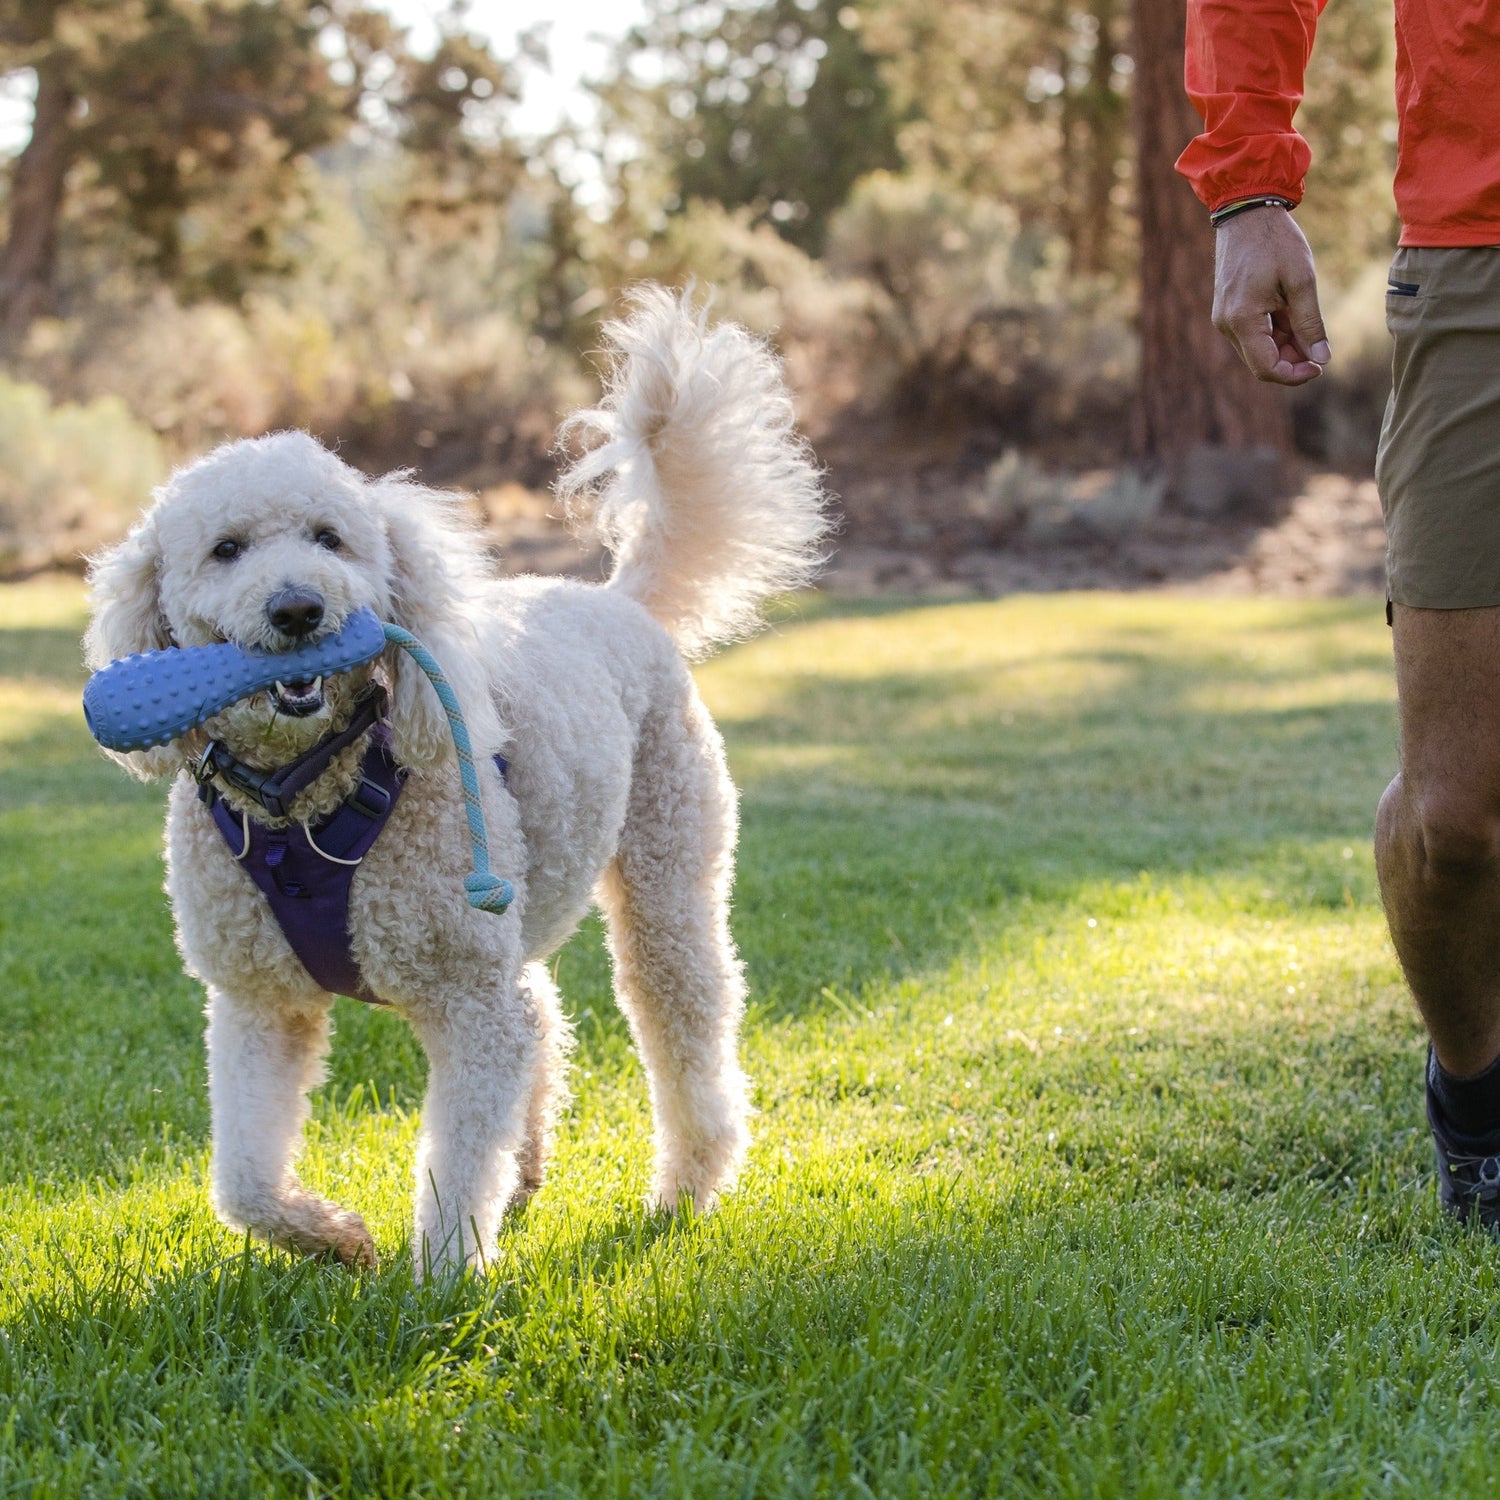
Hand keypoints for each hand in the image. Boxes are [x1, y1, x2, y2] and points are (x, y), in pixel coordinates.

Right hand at [1211, 207, 1329, 385]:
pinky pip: (1252, 334)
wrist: (1246, 212)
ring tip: (1305, 321)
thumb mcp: (1301, 280)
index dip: (1294, 375)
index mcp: (1243, 320)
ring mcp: (1224, 319)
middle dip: (1292, 361)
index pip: (1266, 368)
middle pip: (1261, 362)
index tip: (1320, 366)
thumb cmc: (1276, 242)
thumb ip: (1310, 323)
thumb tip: (1321, 358)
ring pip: (1257, 350)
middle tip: (1319, 346)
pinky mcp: (1227, 311)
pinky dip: (1274, 333)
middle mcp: (1227, 325)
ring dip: (1284, 346)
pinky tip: (1290, 313)